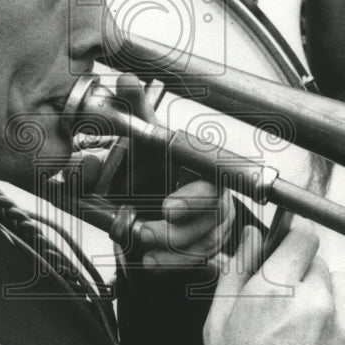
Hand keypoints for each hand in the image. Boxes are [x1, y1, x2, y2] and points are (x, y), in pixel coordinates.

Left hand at [112, 74, 234, 269]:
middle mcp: (217, 195)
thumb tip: (127, 80)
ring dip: (168, 247)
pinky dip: (170, 263)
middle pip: (209, 218)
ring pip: (202, 242)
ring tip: (140, 241)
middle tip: (144, 229)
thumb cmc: (152, 164)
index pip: (212, 184)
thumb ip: (136, 111)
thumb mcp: (143, 138)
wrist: (148, 196)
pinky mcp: (209, 246)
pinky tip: (149, 261)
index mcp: (205, 167)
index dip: (192, 198)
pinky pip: (197, 261)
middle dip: (177, 229)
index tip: (167, 208)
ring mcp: (216, 223)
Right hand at [204, 223, 344, 344]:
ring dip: (328, 299)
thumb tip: (252, 237)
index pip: (302, 236)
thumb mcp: (220, 321)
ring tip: (304, 330)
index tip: (289, 249)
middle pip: (320, 264)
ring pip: (343, 289)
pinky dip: (343, 332)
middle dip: (304, 277)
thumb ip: (238, 269)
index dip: (293, 242)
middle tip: (285, 306)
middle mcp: (317, 304)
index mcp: (277, 289)